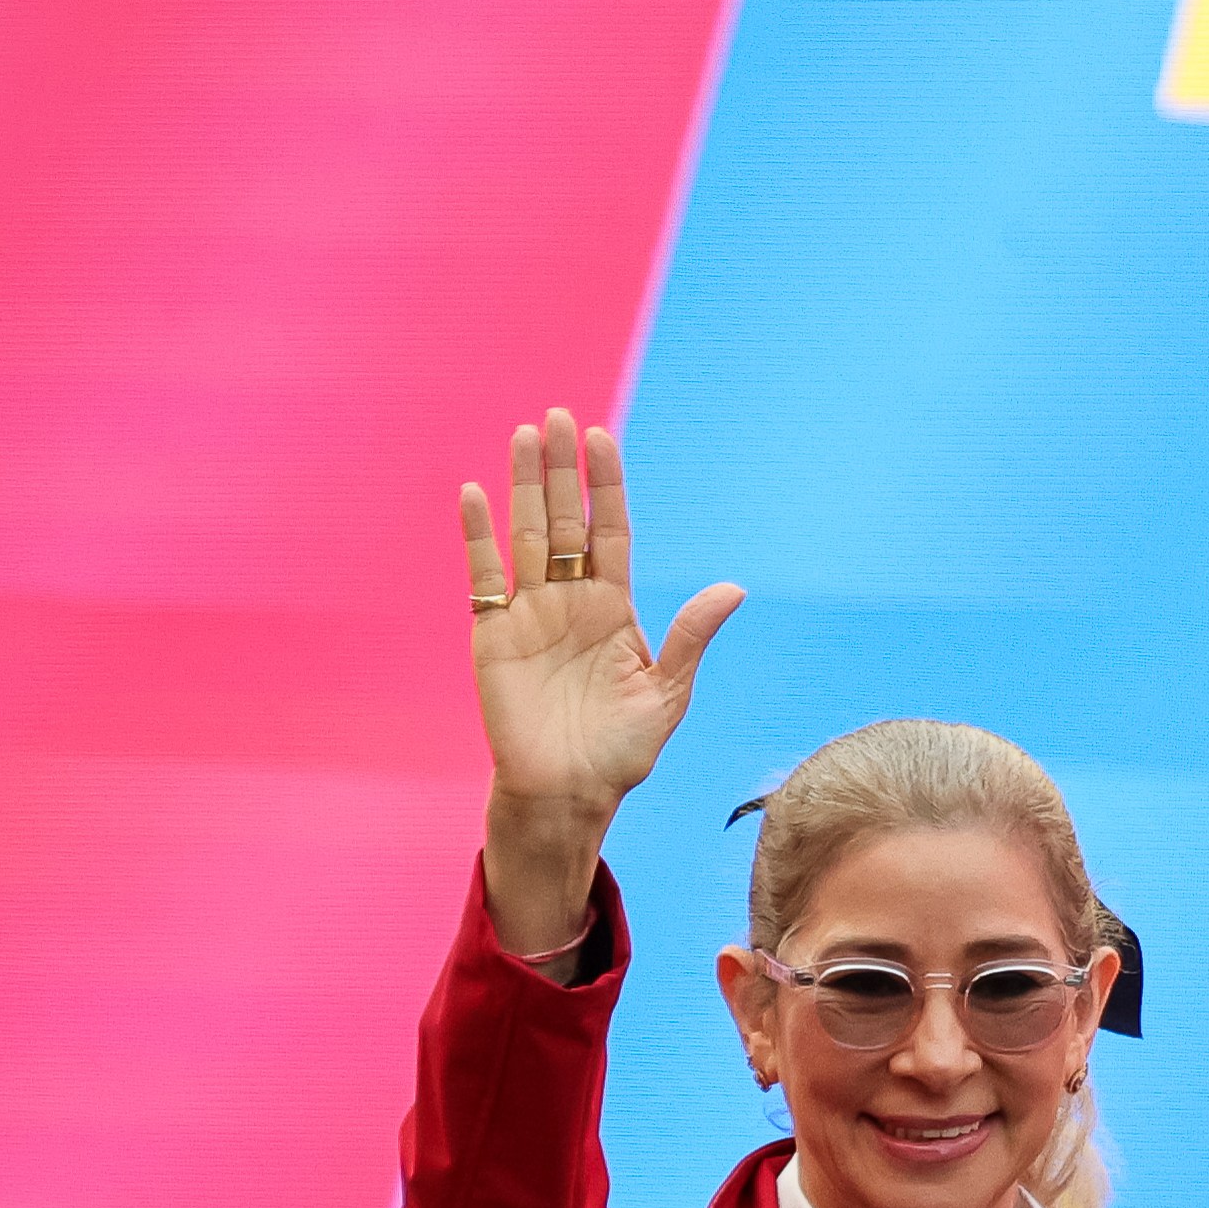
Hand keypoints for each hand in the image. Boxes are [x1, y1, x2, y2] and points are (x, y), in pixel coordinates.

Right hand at [460, 410, 742, 823]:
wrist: (569, 791)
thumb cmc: (621, 749)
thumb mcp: (666, 693)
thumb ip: (690, 638)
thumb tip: (733, 589)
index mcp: (614, 607)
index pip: (610, 531)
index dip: (605, 486)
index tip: (602, 438)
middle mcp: (570, 600)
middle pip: (564, 520)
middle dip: (561, 470)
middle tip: (559, 417)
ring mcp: (529, 612)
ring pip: (524, 535)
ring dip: (521, 486)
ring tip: (524, 436)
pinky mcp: (493, 632)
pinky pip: (484, 574)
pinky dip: (478, 535)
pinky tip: (475, 493)